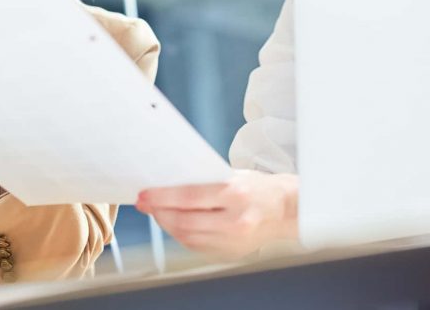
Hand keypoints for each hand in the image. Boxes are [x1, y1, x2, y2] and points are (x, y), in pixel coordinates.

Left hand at [136, 170, 298, 258]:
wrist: (285, 210)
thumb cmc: (257, 188)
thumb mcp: (233, 175)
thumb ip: (203, 182)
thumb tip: (167, 186)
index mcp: (236, 194)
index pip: (189, 197)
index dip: (162, 196)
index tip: (145, 194)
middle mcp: (235, 220)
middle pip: (184, 221)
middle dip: (159, 212)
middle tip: (145, 203)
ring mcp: (233, 241)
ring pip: (187, 237)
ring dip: (168, 224)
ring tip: (159, 212)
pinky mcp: (230, 253)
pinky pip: (196, 246)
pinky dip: (182, 235)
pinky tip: (176, 224)